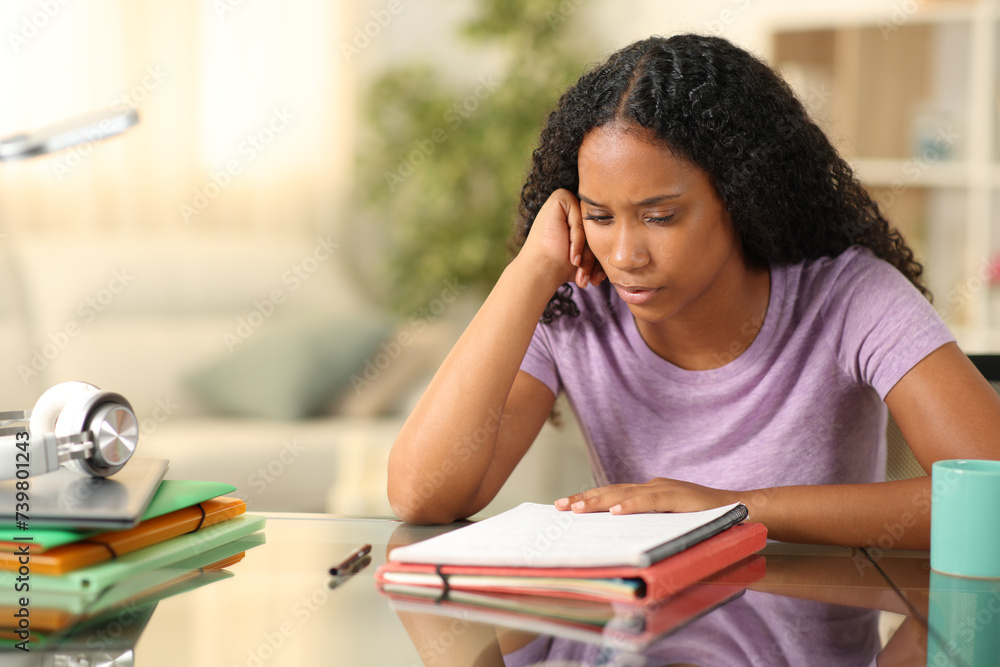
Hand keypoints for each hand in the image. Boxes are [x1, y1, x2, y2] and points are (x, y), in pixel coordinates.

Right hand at [519, 189, 605, 289]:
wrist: (541, 272)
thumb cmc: (561, 268)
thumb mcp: (588, 257)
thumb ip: (603, 246)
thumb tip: (638, 255)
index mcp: (578, 219)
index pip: (599, 234)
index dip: (597, 258)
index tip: (596, 280)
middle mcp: (572, 207)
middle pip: (596, 230)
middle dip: (593, 258)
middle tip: (590, 280)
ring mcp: (566, 201)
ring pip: (590, 226)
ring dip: (586, 253)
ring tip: (579, 271)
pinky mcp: (559, 198)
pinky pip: (580, 219)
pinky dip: (577, 241)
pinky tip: (571, 258)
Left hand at [554, 478, 737, 514]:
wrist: (745, 510)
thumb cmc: (710, 522)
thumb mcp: (673, 525)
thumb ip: (652, 529)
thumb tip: (625, 545)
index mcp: (652, 493)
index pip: (614, 495)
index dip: (589, 500)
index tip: (565, 507)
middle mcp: (655, 487)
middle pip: (613, 491)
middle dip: (584, 500)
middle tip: (558, 507)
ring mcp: (667, 489)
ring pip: (626, 493)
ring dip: (599, 501)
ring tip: (576, 509)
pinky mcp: (680, 497)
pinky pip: (652, 500)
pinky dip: (632, 505)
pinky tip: (615, 511)